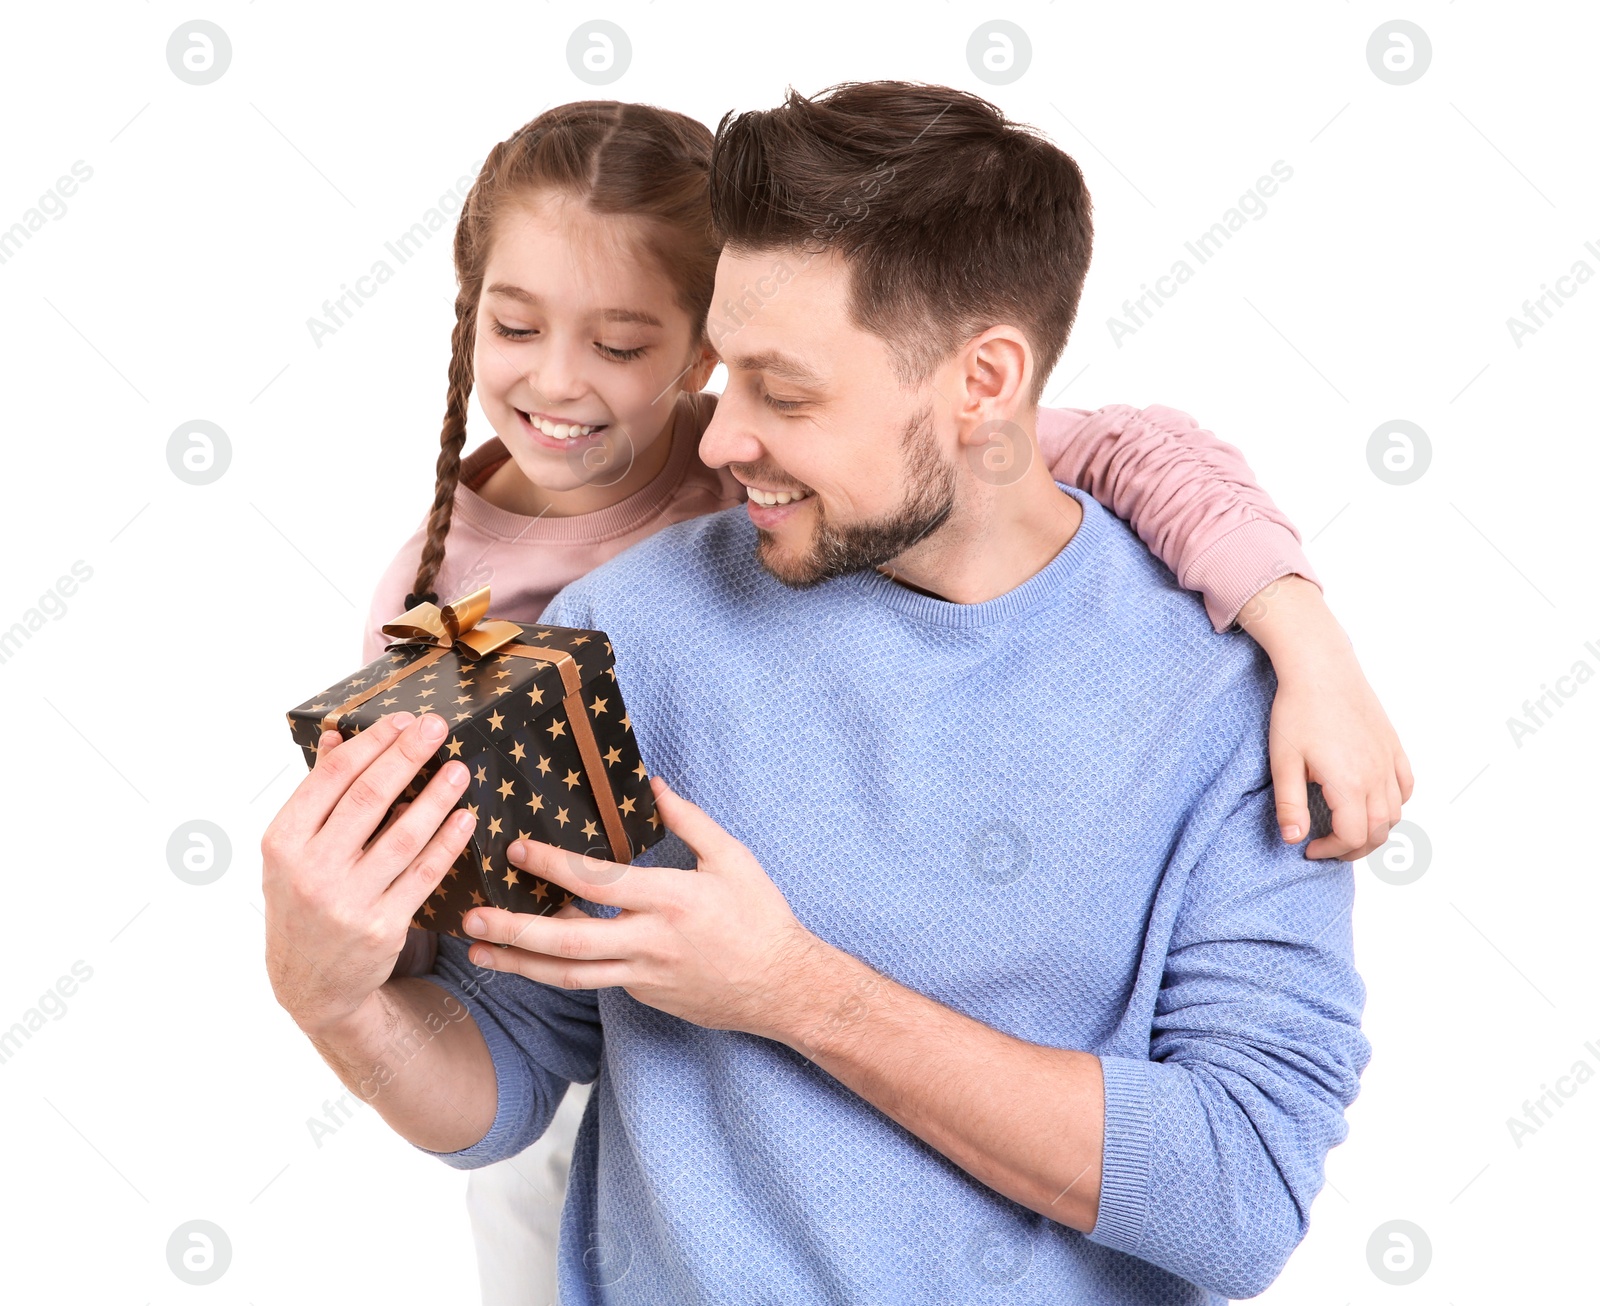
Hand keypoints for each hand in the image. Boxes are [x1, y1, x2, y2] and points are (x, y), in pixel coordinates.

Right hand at [261, 711, 476, 1034]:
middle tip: (438, 726)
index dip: (372, 743)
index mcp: (283, 842)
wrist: (310, 985)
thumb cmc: (301, 903)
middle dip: (407, 755)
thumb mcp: (292, 853)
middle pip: (368, 798)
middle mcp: (310, 870)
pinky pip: (424, 876)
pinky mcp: (383, 927)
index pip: (332, 778)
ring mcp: (347, 901)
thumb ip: (316, 794)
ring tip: (460, 770)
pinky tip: (464, 819)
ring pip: (403, 836)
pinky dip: (447, 844)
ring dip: (437, 798)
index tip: (403, 720)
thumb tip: (337, 735)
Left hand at [457, 777, 825, 1040]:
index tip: (516, 851)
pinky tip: (531, 954)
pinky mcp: (643, 995)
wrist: (783, 988)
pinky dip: (558, 968)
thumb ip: (688, 820)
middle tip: (470, 921)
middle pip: (568, 943)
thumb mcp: (732, 858)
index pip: (598, 883)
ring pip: (568, 976)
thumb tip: (652, 785)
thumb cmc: (761, 916)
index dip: (552, 867)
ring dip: (518, 964)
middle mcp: (650, 943)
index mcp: (670, 900)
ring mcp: (643, 976)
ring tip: (478, 952)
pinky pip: (593, 981)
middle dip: (513, 933)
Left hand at [1239, 576, 1414, 859]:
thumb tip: (1293, 840)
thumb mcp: (1283, 761)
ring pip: (1396, 812)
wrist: (1320, 668)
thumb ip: (1290, 804)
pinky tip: (1373, 802)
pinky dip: (1394, 803)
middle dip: (1354, 849)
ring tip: (1348, 829)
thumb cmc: (1297, 712)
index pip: (1352, 837)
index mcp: (1350, 783)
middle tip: (1329, 848)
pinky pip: (1406, 785)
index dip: (1331, 851)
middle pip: (1379, 831)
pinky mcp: (1393, 745)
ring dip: (1376, 829)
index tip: (1308, 849)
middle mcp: (1377, 775)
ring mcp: (1389, 760)